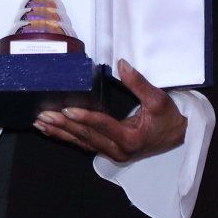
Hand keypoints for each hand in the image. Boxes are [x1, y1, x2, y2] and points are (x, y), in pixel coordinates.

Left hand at [33, 59, 184, 162]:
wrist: (177, 136)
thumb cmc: (168, 118)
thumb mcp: (158, 100)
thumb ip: (139, 83)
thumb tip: (122, 64)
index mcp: (131, 139)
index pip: (103, 126)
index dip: (85, 117)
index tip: (66, 109)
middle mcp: (119, 150)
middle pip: (87, 137)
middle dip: (63, 125)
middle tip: (43, 115)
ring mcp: (112, 153)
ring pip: (81, 143)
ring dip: (60, 133)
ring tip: (40, 122)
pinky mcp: (108, 150)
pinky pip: (84, 145)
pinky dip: (66, 137)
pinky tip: (50, 131)